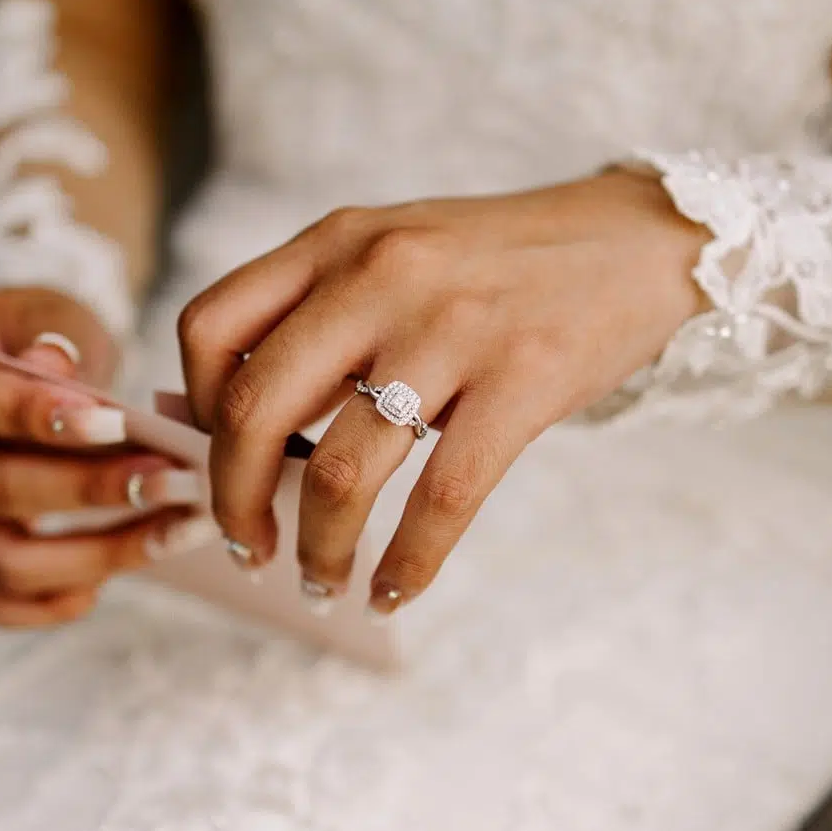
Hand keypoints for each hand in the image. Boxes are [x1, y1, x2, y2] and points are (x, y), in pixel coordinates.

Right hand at [0, 286, 210, 627]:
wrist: (17, 367)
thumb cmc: (35, 335)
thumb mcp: (43, 307)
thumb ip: (52, 332)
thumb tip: (58, 370)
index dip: (27, 414)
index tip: (110, 421)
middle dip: (86, 488)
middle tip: (170, 480)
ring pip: (2, 559)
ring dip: (96, 553)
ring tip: (173, 530)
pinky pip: (2, 600)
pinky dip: (59, 600)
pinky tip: (119, 574)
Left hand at [178, 169, 707, 615]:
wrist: (636, 240)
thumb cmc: (501, 262)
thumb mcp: (394, 254)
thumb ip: (313, 315)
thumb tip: (208, 414)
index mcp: (337, 240)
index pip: (211, 328)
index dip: (195, 411)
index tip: (219, 461)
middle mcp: (381, 274)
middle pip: (256, 409)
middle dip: (234, 501)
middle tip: (246, 548)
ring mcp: (453, 327)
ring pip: (344, 470)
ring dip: (318, 549)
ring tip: (320, 580)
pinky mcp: (524, 379)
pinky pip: (443, 499)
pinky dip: (407, 564)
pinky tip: (393, 590)